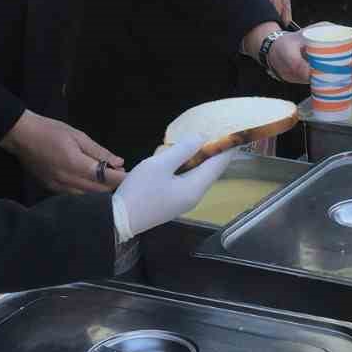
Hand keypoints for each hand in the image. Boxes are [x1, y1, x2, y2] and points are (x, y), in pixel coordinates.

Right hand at [1, 110, 124, 195]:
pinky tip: (94, 189)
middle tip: (126, 180)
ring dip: (101, 193)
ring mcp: (58, 188)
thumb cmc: (51, 130)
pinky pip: (75, 197)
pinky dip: (87, 195)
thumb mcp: (78, 135)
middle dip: (114, 187)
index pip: (105, 178)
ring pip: (87, 198)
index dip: (121, 179)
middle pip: (98, 192)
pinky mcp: (51, 190)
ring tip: (112, 185)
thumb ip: (99, 152)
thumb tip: (119, 163)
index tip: (134, 178)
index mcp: (75, 164)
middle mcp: (67, 180)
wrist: (21, 136)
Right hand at [112, 138, 235, 240]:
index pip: (219, 164)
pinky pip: (189, 180)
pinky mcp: (174, 202)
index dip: (226, 147)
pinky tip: (182, 157)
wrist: (119, 220)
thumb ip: (182, 150)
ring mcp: (184, 201)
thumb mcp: (160, 165)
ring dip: (200, 158)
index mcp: (196, 187)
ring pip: (199, 175)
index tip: (231, 131)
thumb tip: (202, 138)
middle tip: (214, 130)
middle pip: (211, 170)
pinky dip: (190, 166)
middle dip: (214, 151)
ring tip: (199, 140)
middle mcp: (195, 196)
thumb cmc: (140, 190)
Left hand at [266, 24, 351, 90]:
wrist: (275, 56)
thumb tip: (311, 75)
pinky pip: (347, 72)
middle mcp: (334, 42)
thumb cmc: (282, 48)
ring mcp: (334, 54)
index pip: (351, 38)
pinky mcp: (331, 66)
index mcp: (327, 32)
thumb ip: (297, 63)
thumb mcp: (288, 54)